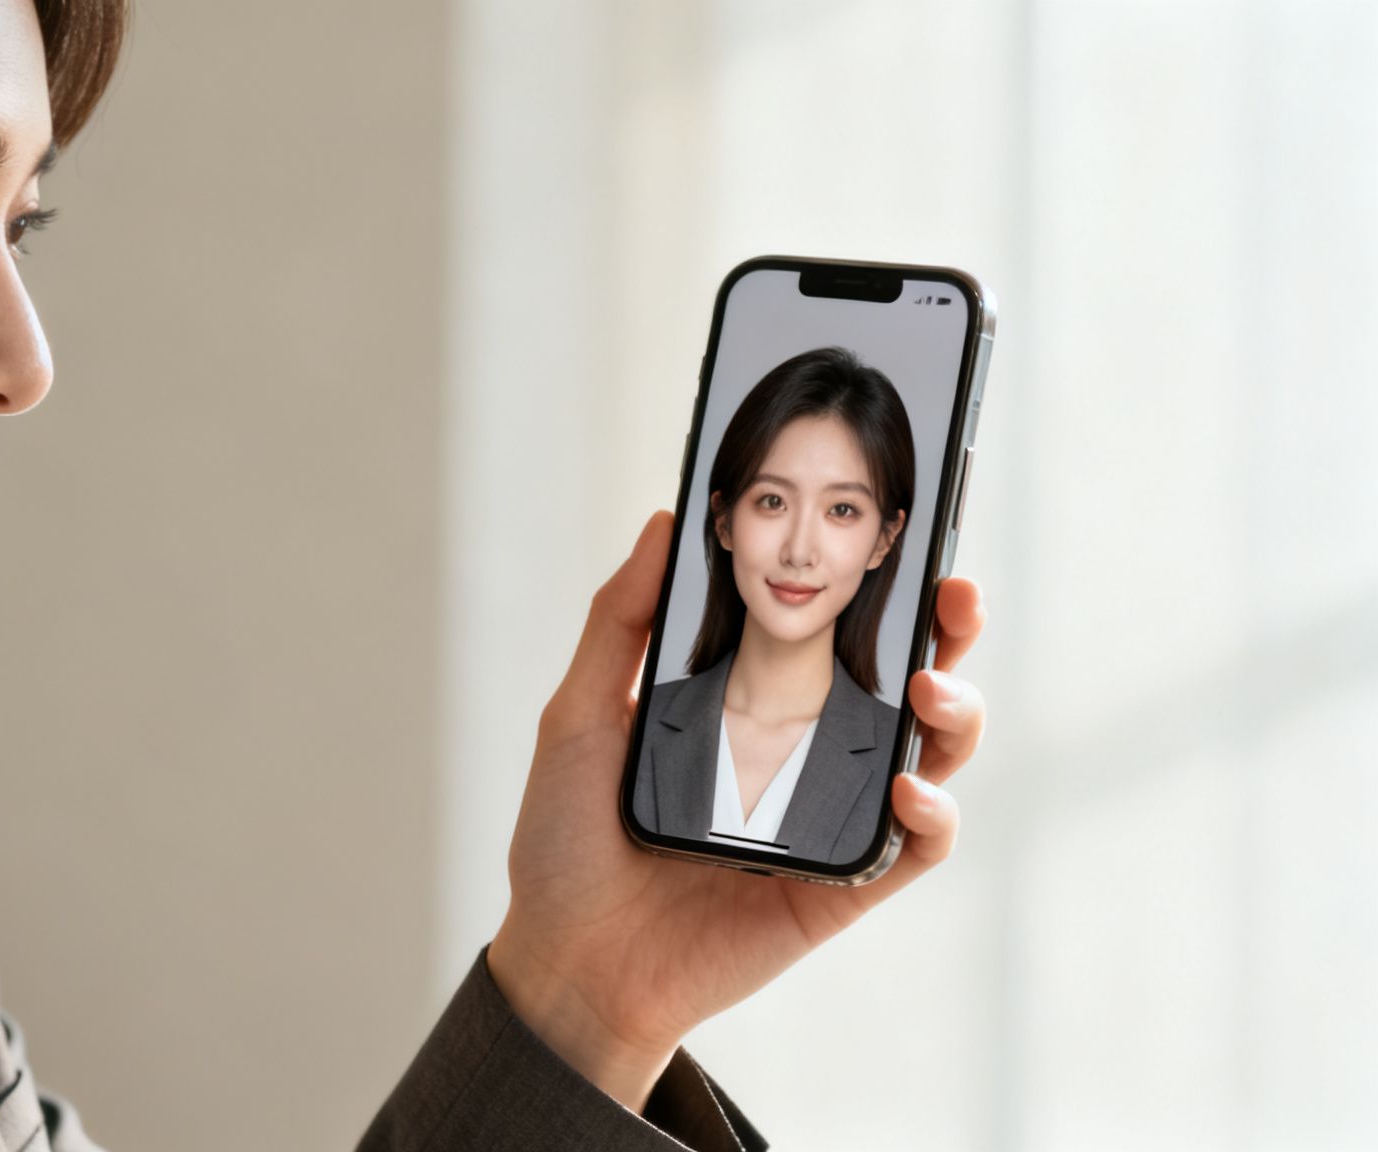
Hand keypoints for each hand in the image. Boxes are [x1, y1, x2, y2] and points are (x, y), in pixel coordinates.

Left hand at [486, 510, 987, 1109]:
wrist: (567, 962)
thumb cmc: (566, 842)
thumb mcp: (579, 717)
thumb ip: (622, 622)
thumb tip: (666, 519)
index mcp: (749, 699)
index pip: (831, 625)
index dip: (877, 580)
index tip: (902, 530)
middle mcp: (802, 749)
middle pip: (902, 676)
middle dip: (946, 629)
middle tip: (953, 595)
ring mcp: (828, 815)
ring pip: (930, 752)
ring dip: (955, 712)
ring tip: (929, 689)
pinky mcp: (842, 884)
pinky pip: (915, 846)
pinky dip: (931, 813)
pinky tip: (906, 787)